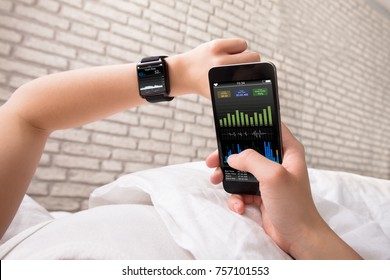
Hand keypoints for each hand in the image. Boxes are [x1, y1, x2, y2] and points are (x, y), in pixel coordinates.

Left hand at [168, 38, 259, 98]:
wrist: (182, 73)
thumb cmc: (204, 85)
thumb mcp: (218, 94)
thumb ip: (234, 93)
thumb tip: (255, 92)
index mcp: (225, 85)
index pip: (253, 79)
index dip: (259, 78)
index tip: (260, 79)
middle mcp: (223, 70)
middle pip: (255, 60)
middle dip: (255, 66)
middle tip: (248, 69)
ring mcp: (219, 57)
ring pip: (249, 53)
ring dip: (246, 58)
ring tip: (236, 63)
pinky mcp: (216, 46)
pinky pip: (242, 44)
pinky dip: (240, 48)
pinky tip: (233, 53)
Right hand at [206, 123, 361, 258]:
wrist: (297, 238)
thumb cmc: (294, 206)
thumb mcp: (273, 175)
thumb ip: (251, 160)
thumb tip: (232, 158)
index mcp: (288, 151)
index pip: (271, 128)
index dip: (253, 125)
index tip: (233, 126)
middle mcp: (277, 163)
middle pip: (248, 150)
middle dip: (229, 156)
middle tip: (213, 160)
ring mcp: (267, 179)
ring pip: (241, 171)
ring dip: (227, 177)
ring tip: (216, 181)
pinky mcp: (260, 195)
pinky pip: (240, 190)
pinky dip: (236, 198)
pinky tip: (240, 206)